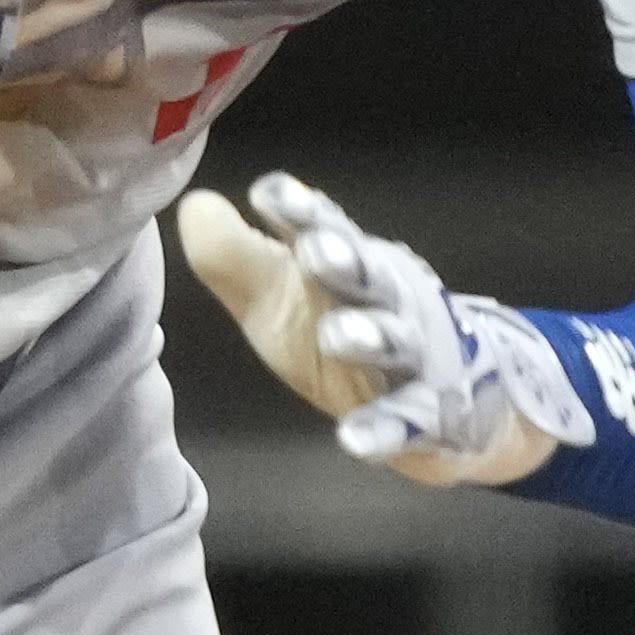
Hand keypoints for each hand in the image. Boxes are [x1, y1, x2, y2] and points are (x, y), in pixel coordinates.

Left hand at [178, 173, 622, 490]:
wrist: (441, 396)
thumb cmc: (340, 327)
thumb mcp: (278, 295)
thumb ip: (233, 256)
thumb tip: (193, 207)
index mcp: (347, 265)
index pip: (323, 230)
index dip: (299, 212)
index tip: (269, 194)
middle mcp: (383, 300)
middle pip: (364, 277)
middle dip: (343, 261)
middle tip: (316, 249)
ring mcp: (409, 355)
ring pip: (391, 342)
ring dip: (368, 336)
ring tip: (339, 334)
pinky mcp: (427, 412)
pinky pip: (405, 421)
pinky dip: (383, 430)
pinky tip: (353, 440)